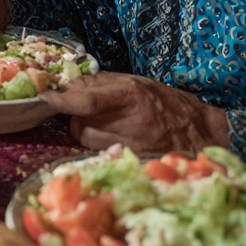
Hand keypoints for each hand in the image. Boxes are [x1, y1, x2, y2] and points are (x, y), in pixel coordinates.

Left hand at [44, 71, 229, 153]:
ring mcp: (131, 146)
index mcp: (132, 95)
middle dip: (77, 117)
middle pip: (80, 124)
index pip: (90, 100)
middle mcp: (130, 122)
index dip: (64, 101)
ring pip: (86, 141)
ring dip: (86, 132)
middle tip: (91, 111)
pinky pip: (99, 153)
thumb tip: (66, 87)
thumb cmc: (166, 103)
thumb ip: (100, 84)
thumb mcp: (135, 83)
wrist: (199, 132)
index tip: (45, 99)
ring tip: (108, 125)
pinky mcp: (132, 162)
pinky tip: (113, 139)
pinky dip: (98, 146)